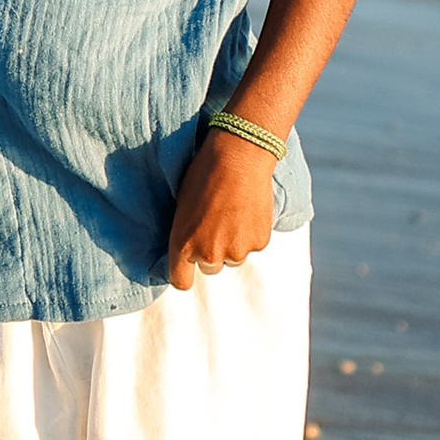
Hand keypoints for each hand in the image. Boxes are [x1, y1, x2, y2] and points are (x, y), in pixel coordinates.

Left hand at [164, 126, 278, 289]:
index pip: (181, 281)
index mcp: (183, 244)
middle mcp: (209, 254)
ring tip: (233, 214)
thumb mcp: (182, 205)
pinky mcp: (259, 243)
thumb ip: (186, 232)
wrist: (238, 157)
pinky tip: (248, 210)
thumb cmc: (204, 174)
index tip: (188, 266)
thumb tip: (191, 245)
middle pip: (209, 267)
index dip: (184, 274)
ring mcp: (236, 251)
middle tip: (215, 225)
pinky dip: (251, 233)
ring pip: (233, 258)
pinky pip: (252, 246)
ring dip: (233, 244)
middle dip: (211, 252)